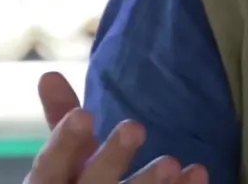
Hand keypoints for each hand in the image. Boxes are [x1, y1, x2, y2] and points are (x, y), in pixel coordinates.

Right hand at [24, 71, 208, 183]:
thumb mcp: (63, 159)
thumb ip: (60, 119)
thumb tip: (49, 74)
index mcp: (52, 183)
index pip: (51, 165)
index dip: (65, 142)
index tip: (83, 114)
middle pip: (93, 182)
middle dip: (112, 157)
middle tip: (135, 127)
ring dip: (151, 183)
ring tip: (172, 162)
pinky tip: (199, 172)